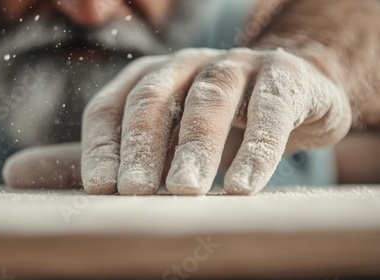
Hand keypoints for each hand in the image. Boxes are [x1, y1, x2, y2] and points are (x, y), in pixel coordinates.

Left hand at [82, 47, 350, 194]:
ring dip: (194, 147)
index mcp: (150, 78)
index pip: (111, 107)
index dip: (101, 147)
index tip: (101, 189)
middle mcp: (185, 64)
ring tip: (184, 190)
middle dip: (141, 148)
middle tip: (135, 191)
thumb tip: (102, 198)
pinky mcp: (283, 74)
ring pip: (207, 101)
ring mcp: (235, 63)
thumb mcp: (177, 138)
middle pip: (152, 101)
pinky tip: (242, 186)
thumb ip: (144, 158)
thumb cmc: (225, 125)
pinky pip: (268, 111)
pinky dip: (255, 150)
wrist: (296, 92)